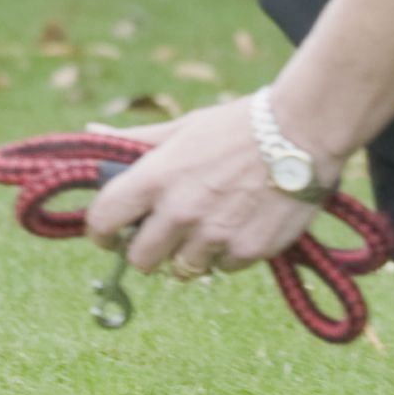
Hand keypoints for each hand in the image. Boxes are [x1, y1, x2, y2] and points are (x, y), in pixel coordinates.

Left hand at [79, 98, 324, 282]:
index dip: (100, 233)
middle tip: (163, 236)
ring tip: (210, 224)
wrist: (302, 132)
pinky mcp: (247, 251)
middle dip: (147, 251)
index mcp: (155, 178)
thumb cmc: (238, 125)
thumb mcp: (182, 127)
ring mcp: (214, 235)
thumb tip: (91, 134)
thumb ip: (135, 140)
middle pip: (140, 260)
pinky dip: (227, 254)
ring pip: (183, 269)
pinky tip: (240, 225)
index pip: (103, 221)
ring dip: (190, 254)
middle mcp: (180, 212)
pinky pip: (224, 267)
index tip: (109, 235)